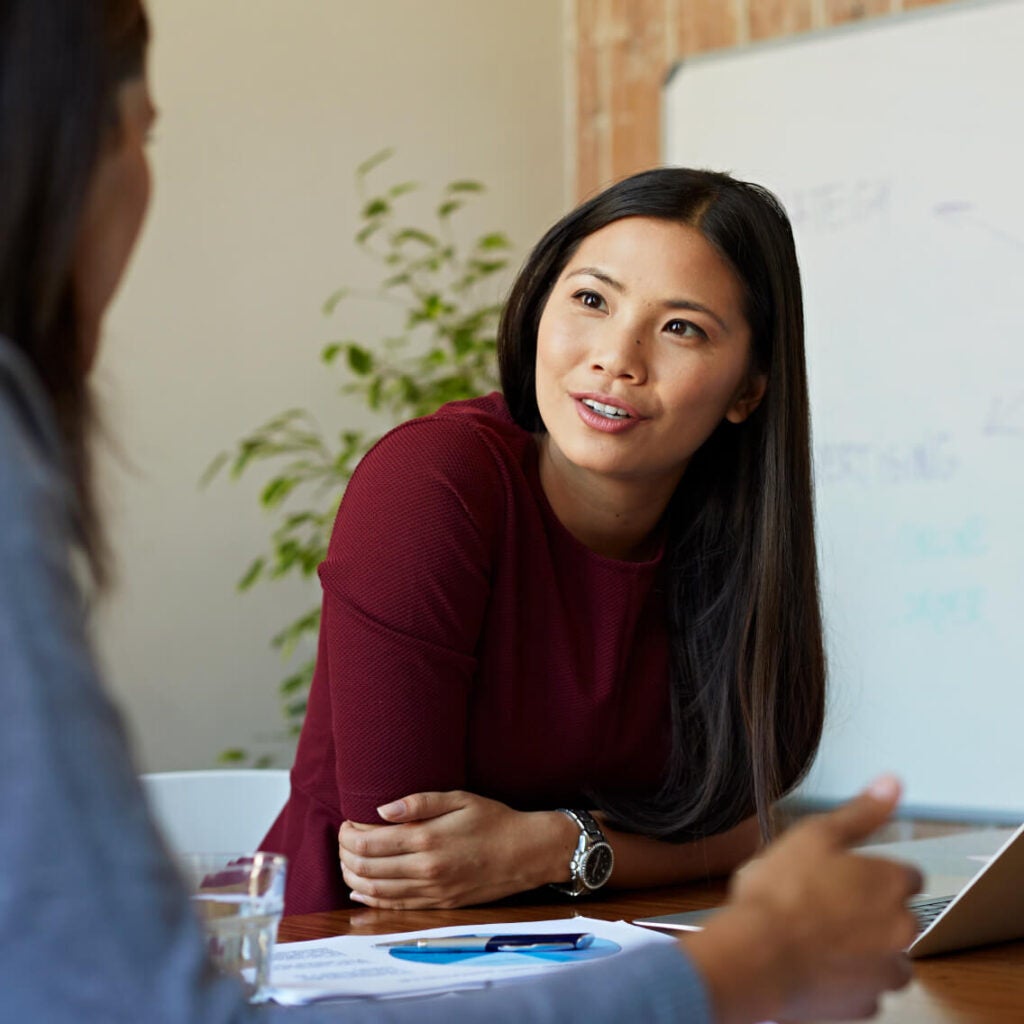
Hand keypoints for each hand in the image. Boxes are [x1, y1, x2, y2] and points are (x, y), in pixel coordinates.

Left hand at [338, 790, 573, 908]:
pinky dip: (371, 899)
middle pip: (366, 868)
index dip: (349, 834)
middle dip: (346, 854)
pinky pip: (395, 906)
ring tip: (347, 861)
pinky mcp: (438, 905)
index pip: (370, 842)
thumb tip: (381, 809)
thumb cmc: (494, 820)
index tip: (345, 822)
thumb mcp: (459, 799)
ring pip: (376, 891)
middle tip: (343, 839)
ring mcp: (431, 891)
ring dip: (353, 877)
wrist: (526, 853)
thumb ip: (419, 803)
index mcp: (427, 840)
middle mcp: (425, 870)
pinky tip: (361, 890)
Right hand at [686, 776, 920, 1023]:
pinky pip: (865, 990)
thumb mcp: (815, 834)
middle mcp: (900, 928)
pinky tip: (816, 964)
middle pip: (898, 917)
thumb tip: (891, 784)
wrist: (756, 955)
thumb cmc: (779, 893)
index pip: (906, 875)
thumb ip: (860, 812)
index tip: (846, 876)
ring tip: (819, 939)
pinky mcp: (864, 1004)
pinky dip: (848, 980)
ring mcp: (884, 970)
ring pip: (886, 957)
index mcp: (891, 883)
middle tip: (823, 905)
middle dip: (869, 913)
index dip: (873, 873)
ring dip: (864, 950)